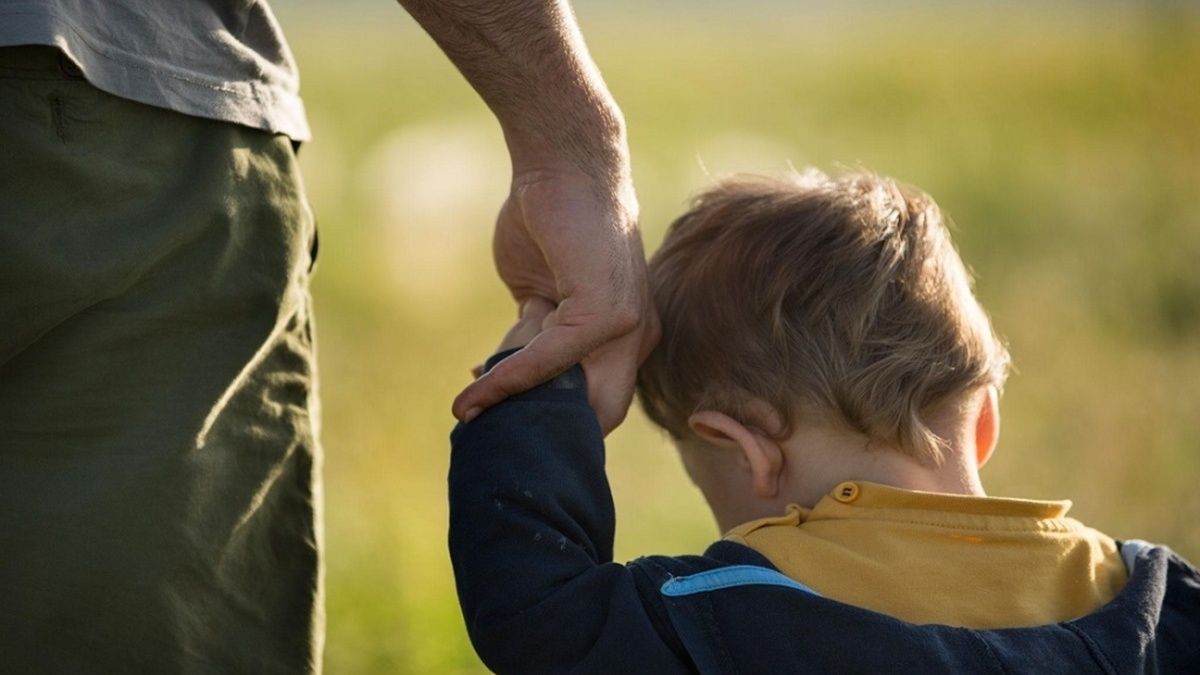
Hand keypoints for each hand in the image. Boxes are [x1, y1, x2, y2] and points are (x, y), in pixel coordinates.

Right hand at [452, 167, 659, 433]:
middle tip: (492, 434)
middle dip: (545, 431)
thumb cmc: (549, 220)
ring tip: (469, 418)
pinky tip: (474, 392)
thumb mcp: (543, 292)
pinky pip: (548, 359)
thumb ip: (538, 336)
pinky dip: (507, 379)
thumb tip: (511, 378)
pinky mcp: (605, 311)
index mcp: (627, 334)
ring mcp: (627, 326)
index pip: (598, 402)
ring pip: (572, 396)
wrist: (562, 163)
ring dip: (516, 410)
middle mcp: (637, 336)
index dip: (552, 418)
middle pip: (599, 415)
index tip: (501, 420)